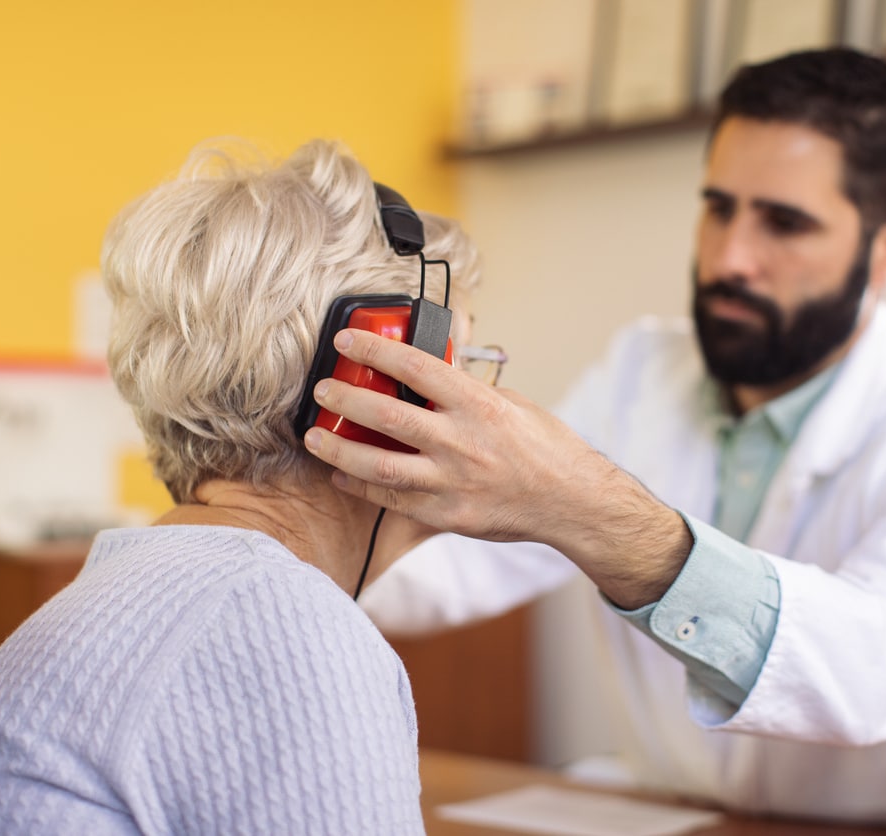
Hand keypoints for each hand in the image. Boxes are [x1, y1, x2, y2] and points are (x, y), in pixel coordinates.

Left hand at [303, 329, 692, 607]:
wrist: (571, 502)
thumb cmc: (546, 449)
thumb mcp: (510, 402)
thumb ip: (466, 389)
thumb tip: (432, 369)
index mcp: (477, 405)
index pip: (414, 367)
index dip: (373, 351)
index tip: (346, 343)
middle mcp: (461, 442)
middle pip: (386, 416)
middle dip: (344, 400)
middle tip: (321, 390)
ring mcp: (451, 481)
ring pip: (378, 465)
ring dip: (338, 451)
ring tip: (314, 438)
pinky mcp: (446, 514)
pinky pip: (392, 500)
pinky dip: (361, 486)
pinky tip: (342, 477)